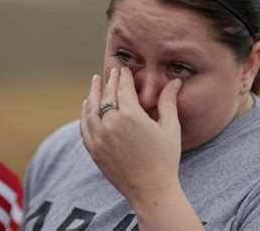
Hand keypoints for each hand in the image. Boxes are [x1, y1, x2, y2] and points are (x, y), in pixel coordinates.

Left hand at [80, 66, 182, 203]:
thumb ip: (168, 102)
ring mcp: (99, 137)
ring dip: (93, 92)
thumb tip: (175, 81)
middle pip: (107, 95)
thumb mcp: (171, 128)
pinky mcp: (93, 150)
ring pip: (91, 108)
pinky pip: (84, 125)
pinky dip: (84, 112)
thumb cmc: (166, 159)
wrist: (151, 191)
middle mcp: (111, 124)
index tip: (124, 69)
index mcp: (131, 116)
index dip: (123, 76)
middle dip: (110, 81)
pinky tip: (86, 105)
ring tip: (95, 81)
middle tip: (112, 70)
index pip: (123, 88)